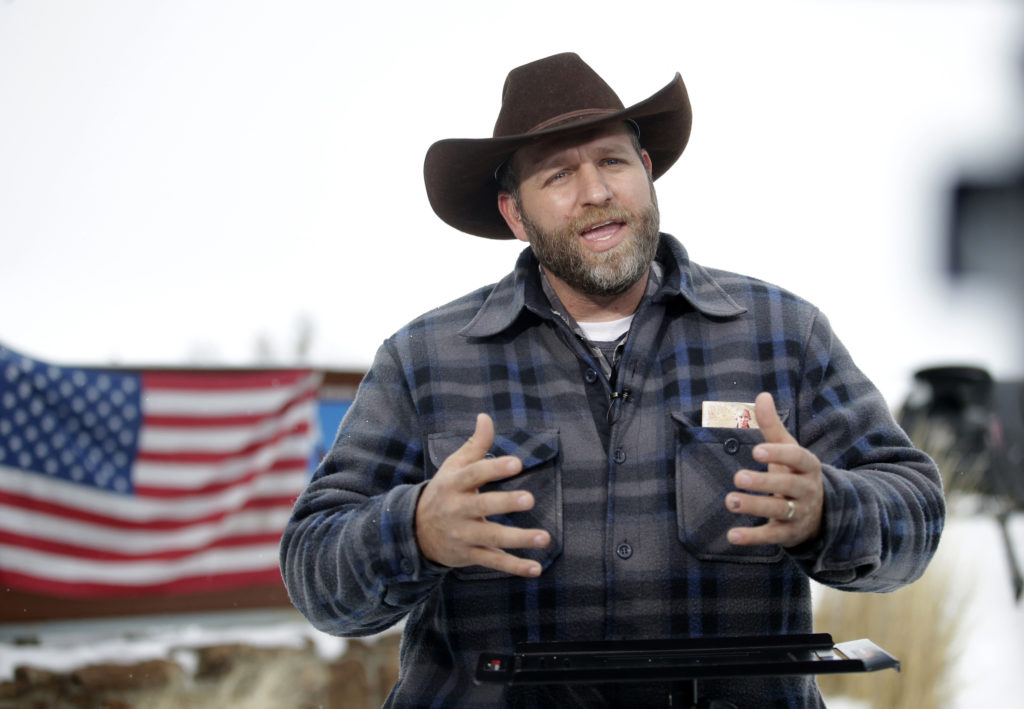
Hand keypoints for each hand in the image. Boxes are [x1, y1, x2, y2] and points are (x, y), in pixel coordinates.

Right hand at [415, 413, 550, 576]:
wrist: (415, 532)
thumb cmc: (443, 492)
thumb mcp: (453, 466)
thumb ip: (474, 444)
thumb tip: (486, 417)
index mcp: (454, 484)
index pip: (474, 474)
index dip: (494, 468)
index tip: (516, 463)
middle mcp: (457, 510)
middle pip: (482, 506)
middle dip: (505, 504)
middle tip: (529, 499)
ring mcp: (463, 534)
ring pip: (492, 538)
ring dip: (518, 539)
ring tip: (544, 538)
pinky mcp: (469, 554)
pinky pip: (493, 561)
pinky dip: (514, 567)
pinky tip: (535, 569)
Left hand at [725, 392, 822, 547]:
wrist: (822, 514)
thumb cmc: (795, 473)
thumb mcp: (788, 448)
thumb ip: (772, 425)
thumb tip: (761, 395)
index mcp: (807, 467)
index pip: (796, 458)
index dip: (778, 455)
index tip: (757, 451)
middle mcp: (806, 491)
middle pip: (787, 487)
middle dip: (764, 483)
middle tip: (738, 477)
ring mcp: (799, 514)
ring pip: (780, 511)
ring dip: (755, 507)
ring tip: (730, 500)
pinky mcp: (788, 534)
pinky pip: (772, 537)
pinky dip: (753, 538)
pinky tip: (732, 536)